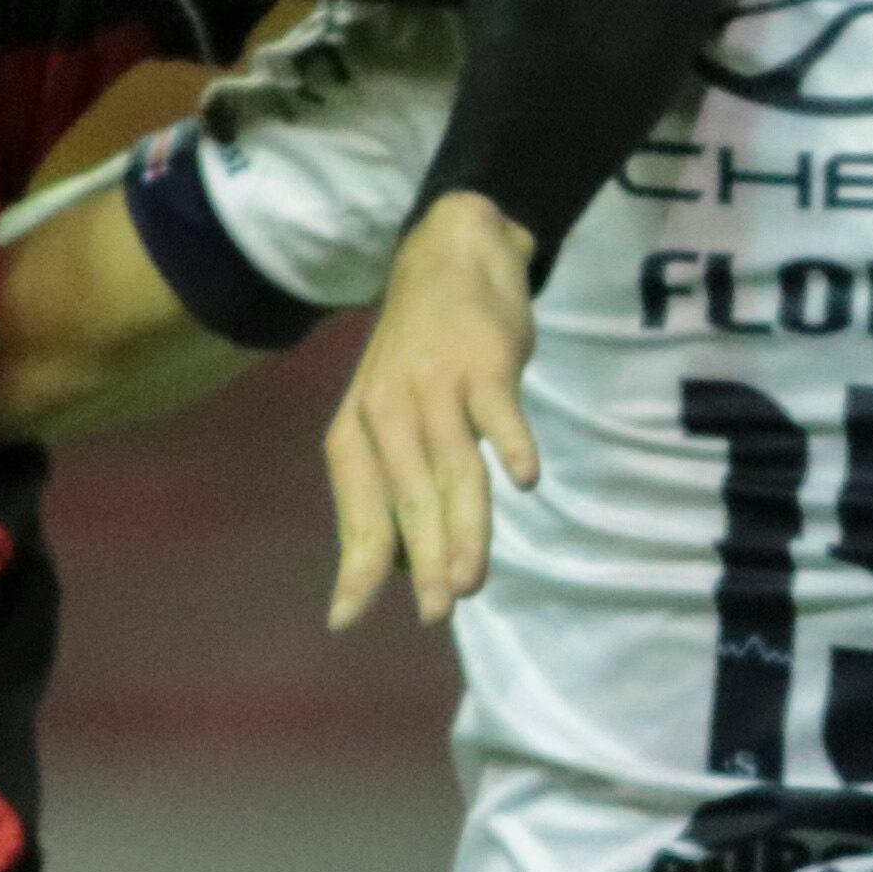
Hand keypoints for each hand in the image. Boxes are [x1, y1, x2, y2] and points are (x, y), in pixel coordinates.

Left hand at [324, 191, 538, 631]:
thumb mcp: (388, 410)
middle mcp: (387, 409)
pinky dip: (512, 443)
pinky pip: (497, 409)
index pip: (355, 507)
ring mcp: (436, 384)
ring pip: (452, 467)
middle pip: (408, 496)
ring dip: (464, 526)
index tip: (346, 618)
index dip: (354, 563)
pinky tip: (526, 479)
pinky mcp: (483, 360)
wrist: (449, 252)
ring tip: (472, 579)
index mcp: (358, 428)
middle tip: (437, 613)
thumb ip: (394, 479)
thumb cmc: (421, 353)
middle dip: (421, 559)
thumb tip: (403, 566)